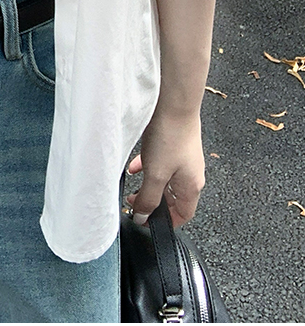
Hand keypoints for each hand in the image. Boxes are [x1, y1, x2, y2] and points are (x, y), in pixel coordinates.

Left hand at [125, 106, 204, 227]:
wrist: (173, 103)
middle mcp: (191, 173)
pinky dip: (147, 167)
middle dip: (154, 202)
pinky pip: (160, 162)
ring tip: (132, 185)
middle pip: (173, 198)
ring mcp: (183, 158)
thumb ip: (149, 198)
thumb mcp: (156, 174)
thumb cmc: (171, 136)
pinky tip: (134, 164)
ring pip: (165, 179)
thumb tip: (143, 216)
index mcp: (192, 186)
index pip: (184, 214)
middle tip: (135, 203)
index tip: (147, 223)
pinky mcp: (173, 144)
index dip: (167, 222)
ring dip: (149, 184)